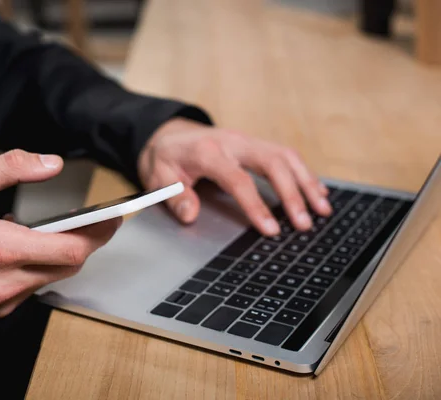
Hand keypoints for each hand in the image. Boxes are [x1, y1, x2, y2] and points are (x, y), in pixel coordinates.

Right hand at [0, 150, 120, 316]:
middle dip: (87, 242)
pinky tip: (29, 248)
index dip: (99, 233)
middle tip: (96, 221)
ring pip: (53, 278)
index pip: (70, 249)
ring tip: (61, 229)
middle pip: (69, 266)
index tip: (114, 218)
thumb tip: (52, 164)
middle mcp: (5, 282)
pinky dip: (41, 268)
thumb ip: (12, 167)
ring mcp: (1, 301)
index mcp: (0, 249)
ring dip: (63, 255)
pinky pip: (34, 288)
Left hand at [138, 118, 331, 235]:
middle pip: (272, 162)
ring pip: (285, 156)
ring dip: (307, 182)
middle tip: (305, 223)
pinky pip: (285, 155)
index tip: (270, 229)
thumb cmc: (165, 158)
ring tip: (323, 210)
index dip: (256, 205)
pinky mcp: (255, 144)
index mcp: (207, 151)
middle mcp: (232, 142)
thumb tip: (191, 215)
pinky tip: (317, 192)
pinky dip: (304, 173)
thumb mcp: (158, 178)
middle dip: (292, 194)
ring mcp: (246, 141)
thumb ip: (174, 197)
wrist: (169, 134)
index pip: (238, 179)